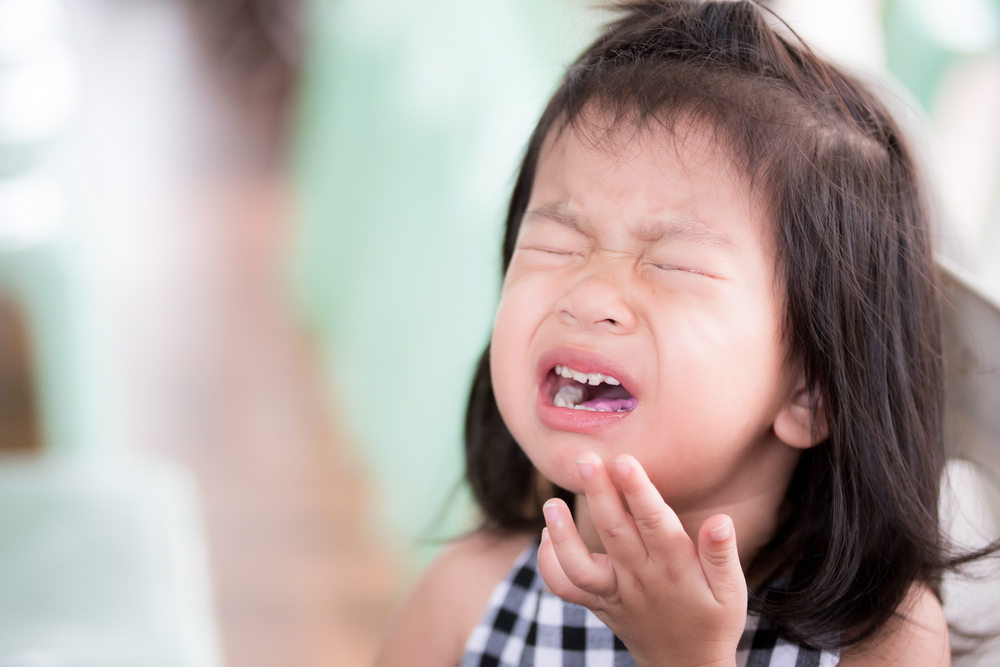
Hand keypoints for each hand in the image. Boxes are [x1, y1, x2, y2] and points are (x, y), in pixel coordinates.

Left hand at [537, 453, 745, 666]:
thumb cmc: (713, 620)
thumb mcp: (731, 592)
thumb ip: (722, 555)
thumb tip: (721, 520)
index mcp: (675, 569)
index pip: (655, 524)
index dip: (639, 492)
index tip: (625, 461)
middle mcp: (640, 579)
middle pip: (614, 533)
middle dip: (598, 494)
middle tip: (585, 459)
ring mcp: (615, 594)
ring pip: (581, 566)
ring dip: (563, 535)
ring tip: (551, 504)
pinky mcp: (598, 604)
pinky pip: (567, 588)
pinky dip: (549, 564)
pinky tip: (546, 534)